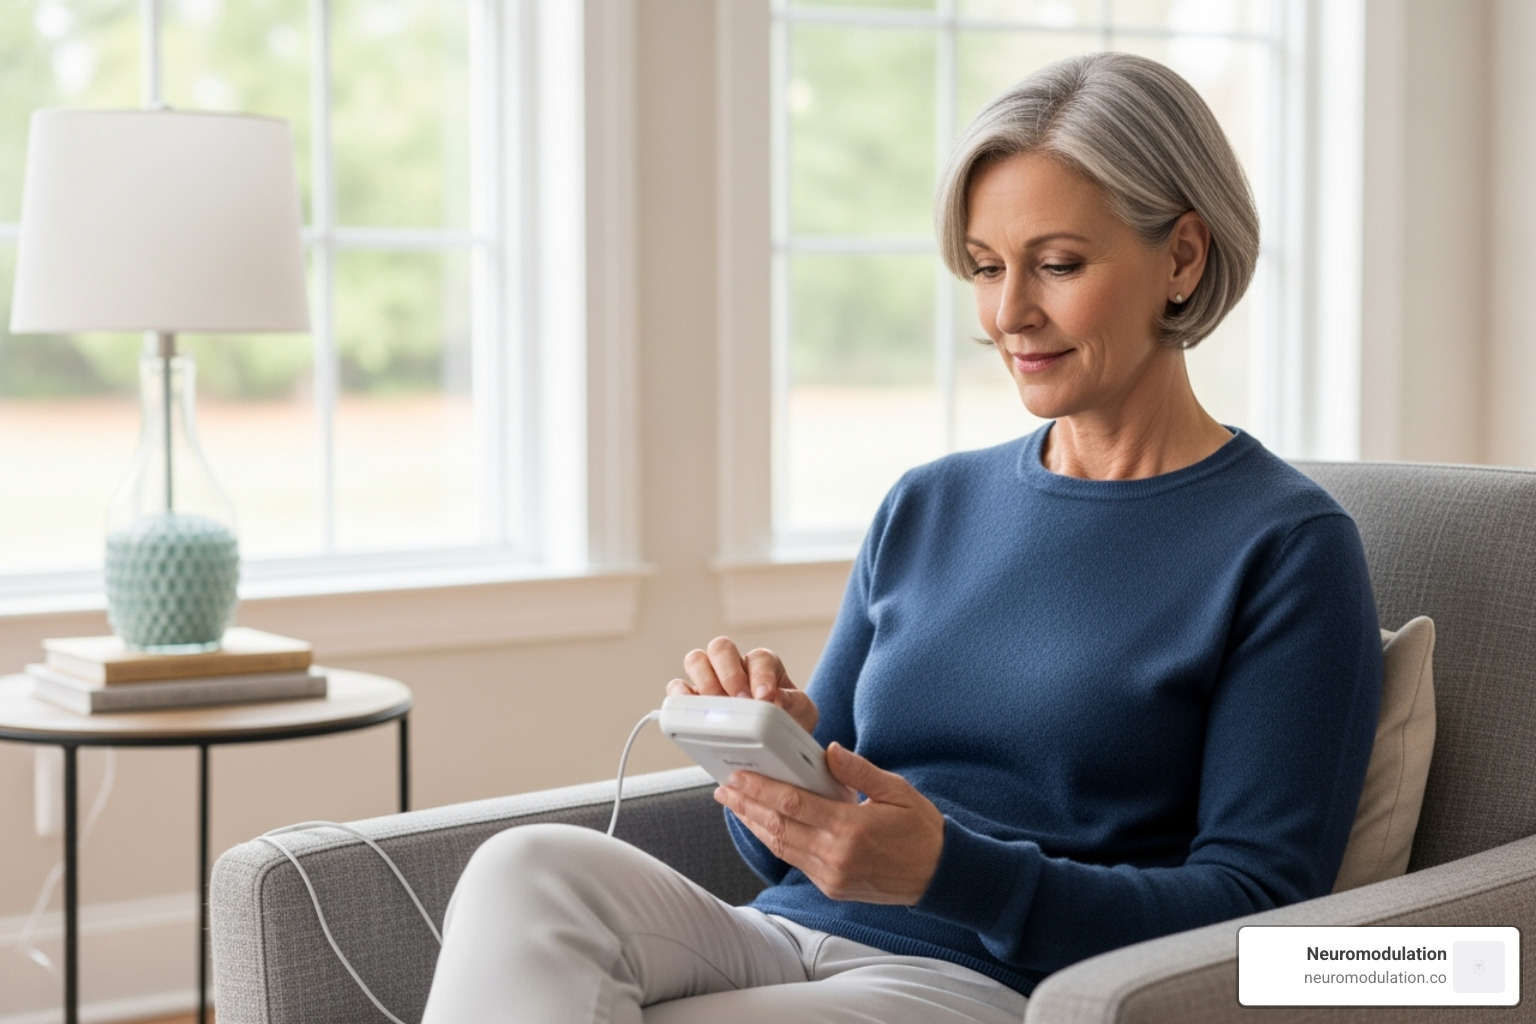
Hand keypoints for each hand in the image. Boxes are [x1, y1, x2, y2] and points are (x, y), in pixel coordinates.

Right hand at [667, 636, 818, 734]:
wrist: (772, 746)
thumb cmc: (788, 723)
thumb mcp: (802, 714)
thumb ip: (795, 704)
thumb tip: (777, 699)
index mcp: (763, 665)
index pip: (759, 658)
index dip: (761, 675)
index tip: (765, 697)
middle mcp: (734, 666)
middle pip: (721, 647)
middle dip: (729, 673)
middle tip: (739, 700)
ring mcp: (710, 680)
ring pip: (696, 660)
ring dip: (704, 681)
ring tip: (716, 708)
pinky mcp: (691, 700)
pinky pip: (677, 689)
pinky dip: (681, 698)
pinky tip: (693, 715)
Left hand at [714, 742, 944, 905]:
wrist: (939, 876)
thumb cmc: (921, 829)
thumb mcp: (896, 791)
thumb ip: (859, 771)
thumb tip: (829, 750)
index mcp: (851, 828)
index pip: (793, 805)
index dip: (761, 789)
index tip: (738, 776)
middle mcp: (836, 856)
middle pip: (778, 827)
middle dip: (747, 805)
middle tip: (724, 788)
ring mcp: (831, 875)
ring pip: (782, 847)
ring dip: (754, 824)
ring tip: (734, 804)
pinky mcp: (831, 886)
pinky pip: (795, 860)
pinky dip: (775, 841)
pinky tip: (763, 825)